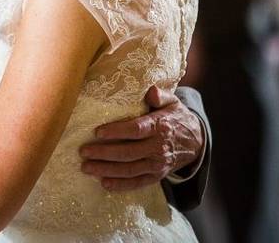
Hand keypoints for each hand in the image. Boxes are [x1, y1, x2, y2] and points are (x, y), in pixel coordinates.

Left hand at [79, 85, 204, 190]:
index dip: (117, 132)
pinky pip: (137, 183)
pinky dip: (120, 185)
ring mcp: (157, 165)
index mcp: (160, 126)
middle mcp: (158, 148)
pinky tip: (103, 183)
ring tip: (86, 167)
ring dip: (106, 170)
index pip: (136, 130)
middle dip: (104, 153)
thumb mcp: (173, 101)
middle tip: (83, 151)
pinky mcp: (156, 176)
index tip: (98, 132)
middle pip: (128, 153)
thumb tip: (151, 92)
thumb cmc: (176, 117)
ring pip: (129, 170)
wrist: (195, 142)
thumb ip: (161, 95)